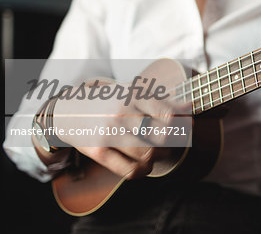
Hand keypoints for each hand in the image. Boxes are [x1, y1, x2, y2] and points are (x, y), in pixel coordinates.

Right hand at [46, 78, 179, 178]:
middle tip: (172, 142)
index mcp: (133, 95)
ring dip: (158, 157)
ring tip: (156, 153)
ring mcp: (109, 133)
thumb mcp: (132, 92)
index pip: (169, 116)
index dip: (185, 124)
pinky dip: (143, 171)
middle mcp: (121, 114)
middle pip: (163, 138)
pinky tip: (143, 165)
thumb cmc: (109, 102)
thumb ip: (159, 101)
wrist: (68, 110)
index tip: (189, 126)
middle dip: (174, 143)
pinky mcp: (99, 152)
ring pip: (149, 156)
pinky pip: (131, 171)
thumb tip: (188, 109)